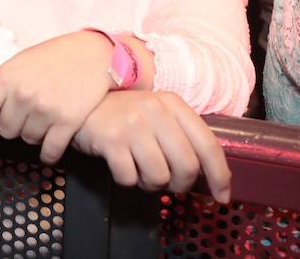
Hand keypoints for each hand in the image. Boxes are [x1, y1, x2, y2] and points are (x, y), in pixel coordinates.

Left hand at [0, 31, 113, 162]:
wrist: (94, 54)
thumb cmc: (53, 57)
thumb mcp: (16, 64)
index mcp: (5, 78)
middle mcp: (22, 94)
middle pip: (5, 132)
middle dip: (14, 127)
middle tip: (26, 115)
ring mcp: (45, 109)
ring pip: (28, 140)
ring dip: (34, 135)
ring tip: (44, 119)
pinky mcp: (67, 121)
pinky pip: (50, 151)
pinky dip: (49, 153)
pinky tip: (52, 144)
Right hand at [70, 91, 231, 202]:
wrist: (78, 102)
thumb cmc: (123, 115)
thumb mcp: (157, 115)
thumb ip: (182, 136)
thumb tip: (212, 176)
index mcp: (173, 104)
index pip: (208, 145)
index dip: (220, 176)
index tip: (221, 197)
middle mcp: (155, 111)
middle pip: (187, 167)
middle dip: (180, 184)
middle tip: (169, 183)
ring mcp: (132, 124)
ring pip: (159, 176)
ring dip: (150, 183)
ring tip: (140, 171)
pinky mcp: (110, 139)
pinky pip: (130, 178)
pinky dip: (128, 180)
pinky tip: (121, 166)